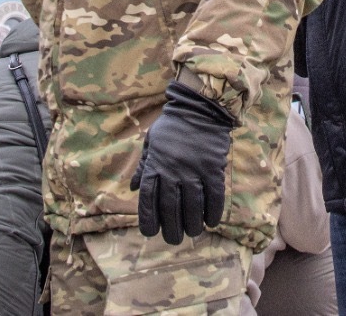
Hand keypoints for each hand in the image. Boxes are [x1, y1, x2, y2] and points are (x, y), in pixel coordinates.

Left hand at [130, 81, 236, 244]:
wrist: (199, 107)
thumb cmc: (172, 125)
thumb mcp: (151, 142)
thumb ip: (143, 167)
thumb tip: (131, 189)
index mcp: (155, 164)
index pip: (147, 198)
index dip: (148, 218)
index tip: (150, 233)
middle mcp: (173, 170)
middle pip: (170, 206)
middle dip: (171, 227)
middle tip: (173, 239)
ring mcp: (194, 170)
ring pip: (192, 204)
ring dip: (192, 223)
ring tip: (192, 233)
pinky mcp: (212, 167)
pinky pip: (213, 195)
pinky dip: (213, 210)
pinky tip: (211, 222)